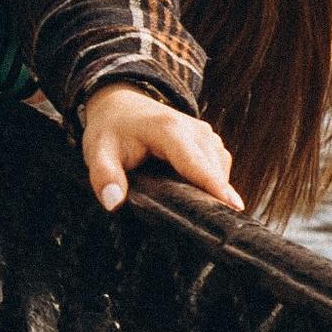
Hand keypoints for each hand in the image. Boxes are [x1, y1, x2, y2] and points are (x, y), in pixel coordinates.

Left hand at [79, 85, 241, 215]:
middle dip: (214, 198)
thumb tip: (113, 201)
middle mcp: (193, 129)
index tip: (234, 208)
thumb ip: (104, 176)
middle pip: (214, 170)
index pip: (196, 163)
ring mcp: (204, 133)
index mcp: (168, 130)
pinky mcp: (208, 140)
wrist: (120, 104)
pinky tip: (198, 198)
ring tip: (200, 215)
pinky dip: (213, 183)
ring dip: (214, 191)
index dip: (215, 187)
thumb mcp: (98, 151)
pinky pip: (219, 166)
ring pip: (220, 168)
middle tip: (206, 227)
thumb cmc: (110, 129)